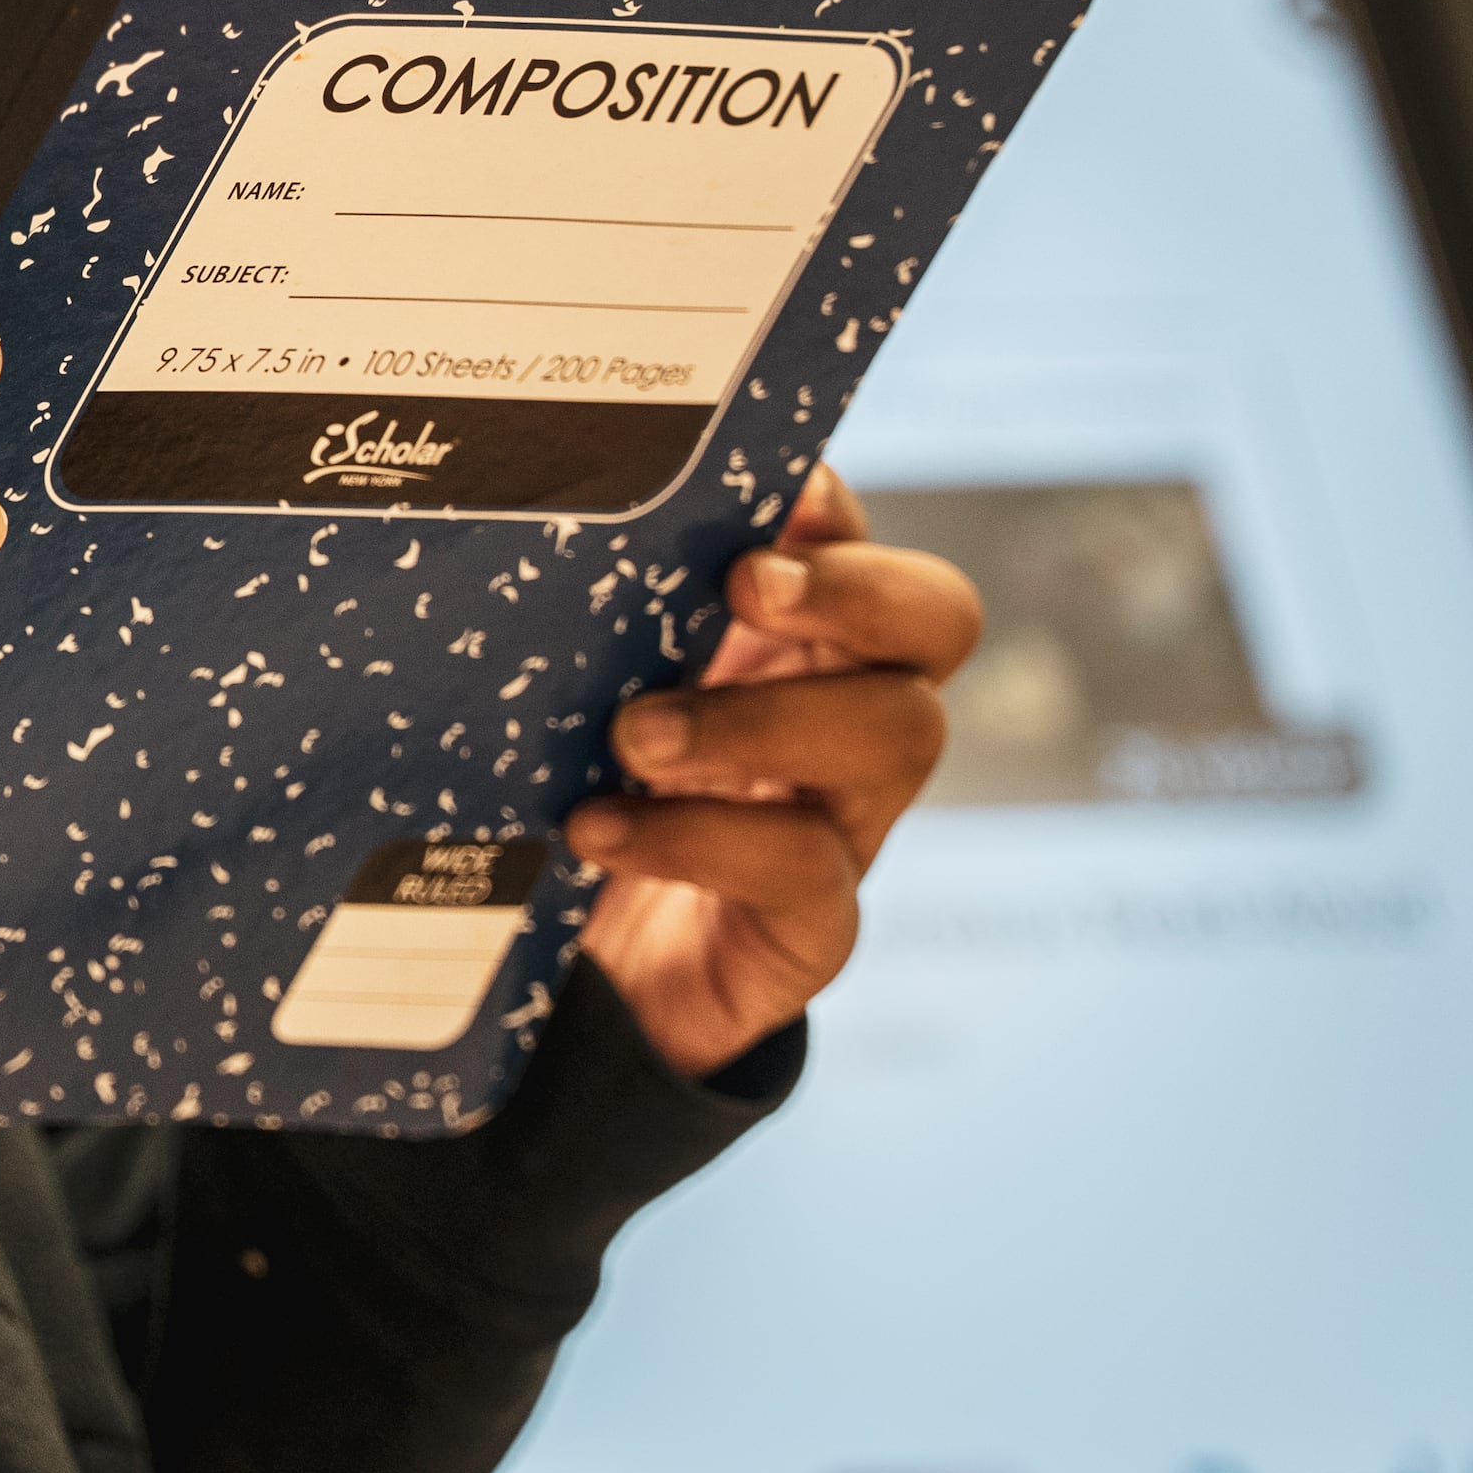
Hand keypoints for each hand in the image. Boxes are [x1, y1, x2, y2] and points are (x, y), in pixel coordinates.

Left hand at [564, 470, 977, 1079]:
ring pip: (898, 733)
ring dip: (763, 719)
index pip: (855, 539)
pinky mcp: (814, 923)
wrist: (564, 978)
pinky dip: (701, 839)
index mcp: (789, 632)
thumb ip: (595, 614)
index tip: (766, 494)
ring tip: (635, 735)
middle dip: (857, 589)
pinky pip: (808, 868)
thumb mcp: (573, 688)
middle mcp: (841, 708)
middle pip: (938, 617)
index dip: (828, 507)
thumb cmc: (566, 792)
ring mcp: (844, 817)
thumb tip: (533, 512)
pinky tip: (601, 830)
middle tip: (744, 584)